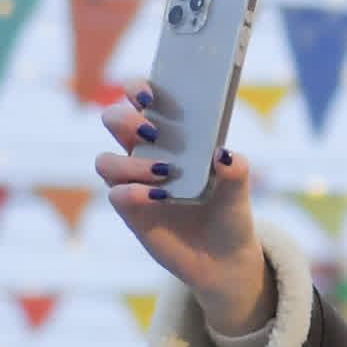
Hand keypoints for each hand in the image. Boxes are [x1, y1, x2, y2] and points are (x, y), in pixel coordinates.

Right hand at [95, 97, 270, 334]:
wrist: (223, 259)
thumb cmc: (228, 212)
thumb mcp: (240, 190)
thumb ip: (236, 170)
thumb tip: (223, 153)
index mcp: (170, 134)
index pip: (141, 98)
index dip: (137, 87)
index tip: (150, 94)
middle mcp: (145, 152)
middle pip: (113, 120)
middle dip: (125, 118)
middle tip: (152, 130)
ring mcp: (133, 182)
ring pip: (106, 160)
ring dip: (131, 162)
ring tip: (164, 172)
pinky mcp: (130, 211)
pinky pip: (115, 194)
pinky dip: (134, 192)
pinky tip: (159, 197)